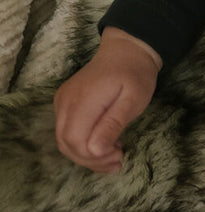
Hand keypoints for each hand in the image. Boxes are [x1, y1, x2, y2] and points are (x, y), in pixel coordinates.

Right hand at [53, 27, 161, 171]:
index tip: (118, 154)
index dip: (93, 156)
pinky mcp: (64, 103)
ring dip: (87, 155)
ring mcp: (62, 102)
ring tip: (113, 155)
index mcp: (83, 99)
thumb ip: (113, 124)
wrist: (126, 51)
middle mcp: (66, 101)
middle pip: (66, 143)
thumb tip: (94, 150)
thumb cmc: (134, 75)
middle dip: (91, 159)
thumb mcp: (133, 100)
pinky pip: (67, 131)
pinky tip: (103, 145)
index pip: (75, 140)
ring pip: (64, 141)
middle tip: (118, 160)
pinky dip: (82, 144)